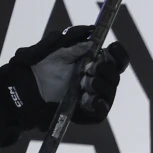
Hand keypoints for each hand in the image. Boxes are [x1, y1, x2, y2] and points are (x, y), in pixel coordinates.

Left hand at [6, 25, 130, 127]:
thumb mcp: (58, 53)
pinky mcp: (91, 111)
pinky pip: (102, 109)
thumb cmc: (46, 67)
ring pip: (110, 91)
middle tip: (92, 67)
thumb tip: (91, 41)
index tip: (111, 47)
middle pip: (115, 76)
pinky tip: (88, 97)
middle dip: (106, 70)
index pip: (117, 60)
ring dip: (100, 85)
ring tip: (84, 82)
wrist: (32, 86)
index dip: (118, 54)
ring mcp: (97, 96)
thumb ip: (75, 47)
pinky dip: (98, 103)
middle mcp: (101, 80)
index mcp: (97, 64)